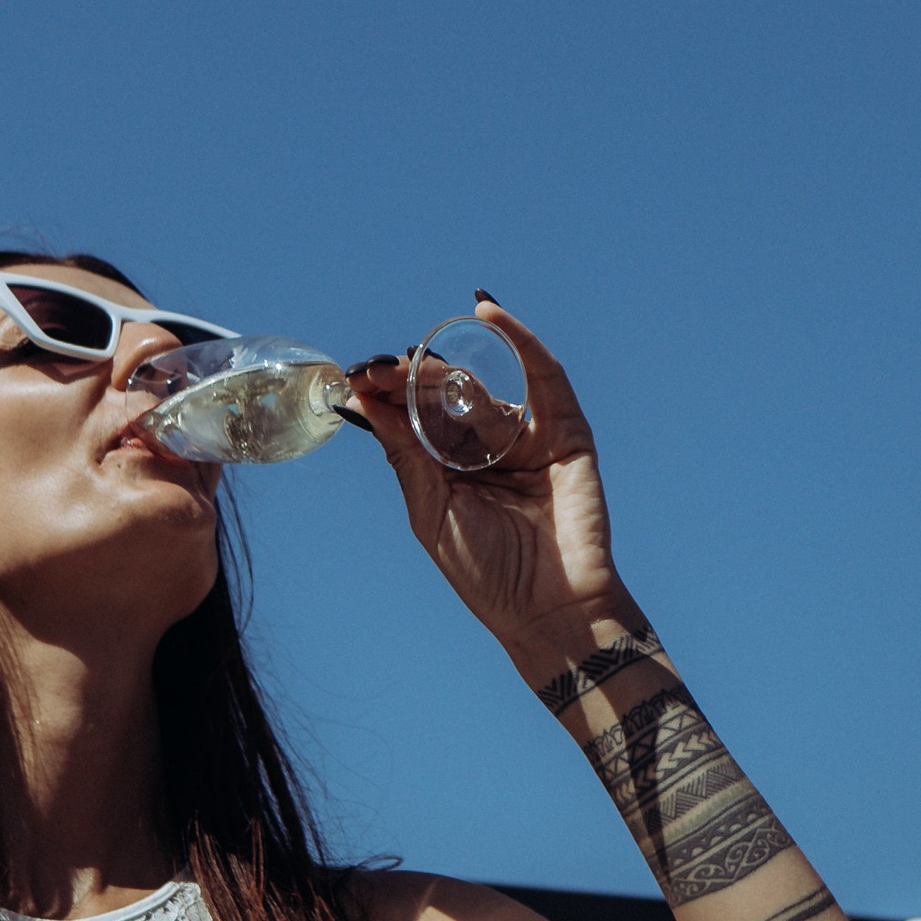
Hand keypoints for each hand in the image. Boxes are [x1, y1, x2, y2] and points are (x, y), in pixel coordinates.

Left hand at [344, 299, 623, 656]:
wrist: (548, 607)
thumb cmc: (487, 572)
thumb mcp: (430, 508)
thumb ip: (405, 452)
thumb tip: (364, 400)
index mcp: (450, 468)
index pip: (416, 415)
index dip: (388, 392)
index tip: (355, 375)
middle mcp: (486, 447)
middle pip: (444, 395)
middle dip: (408, 378)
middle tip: (377, 369)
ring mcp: (526, 435)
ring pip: (481, 386)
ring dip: (445, 371)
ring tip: (414, 363)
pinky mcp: (566, 430)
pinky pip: (543, 374)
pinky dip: (519, 338)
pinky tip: (489, 313)